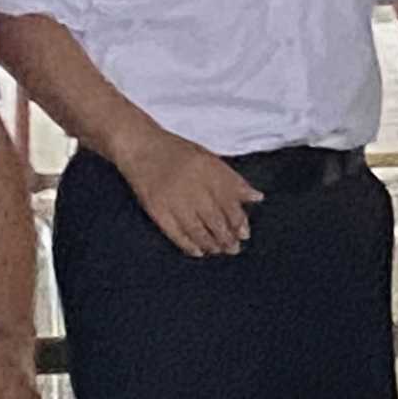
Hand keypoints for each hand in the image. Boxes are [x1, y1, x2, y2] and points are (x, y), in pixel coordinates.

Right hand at [120, 129, 261, 258]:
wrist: (140, 147)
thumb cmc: (177, 152)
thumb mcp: (209, 158)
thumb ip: (232, 179)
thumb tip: (257, 197)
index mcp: (208, 169)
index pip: (230, 201)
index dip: (238, 220)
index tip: (244, 232)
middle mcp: (192, 184)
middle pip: (215, 219)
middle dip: (227, 238)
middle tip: (234, 248)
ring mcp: (172, 198)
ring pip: (197, 230)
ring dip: (211, 244)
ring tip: (218, 250)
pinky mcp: (156, 209)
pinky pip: (175, 233)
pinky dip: (188, 245)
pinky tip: (198, 251)